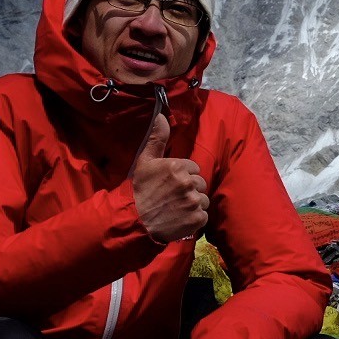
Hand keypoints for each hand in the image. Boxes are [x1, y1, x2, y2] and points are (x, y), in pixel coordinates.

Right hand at [132, 114, 209, 243]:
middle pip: (200, 183)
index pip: (194, 168)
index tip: (171, 184)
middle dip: (190, 189)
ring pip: (203, 199)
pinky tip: (180, 218)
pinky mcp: (196, 219)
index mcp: (177, 166)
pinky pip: (203, 215)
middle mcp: (187, 182)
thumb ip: (157, 139)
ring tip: (177, 208)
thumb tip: (161, 116)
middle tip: (173, 197)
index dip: (184, 176)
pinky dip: (194, 219)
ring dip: (193, 204)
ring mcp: (193, 201)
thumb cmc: (140, 190)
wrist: (135, 222)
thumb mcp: (145, 162)